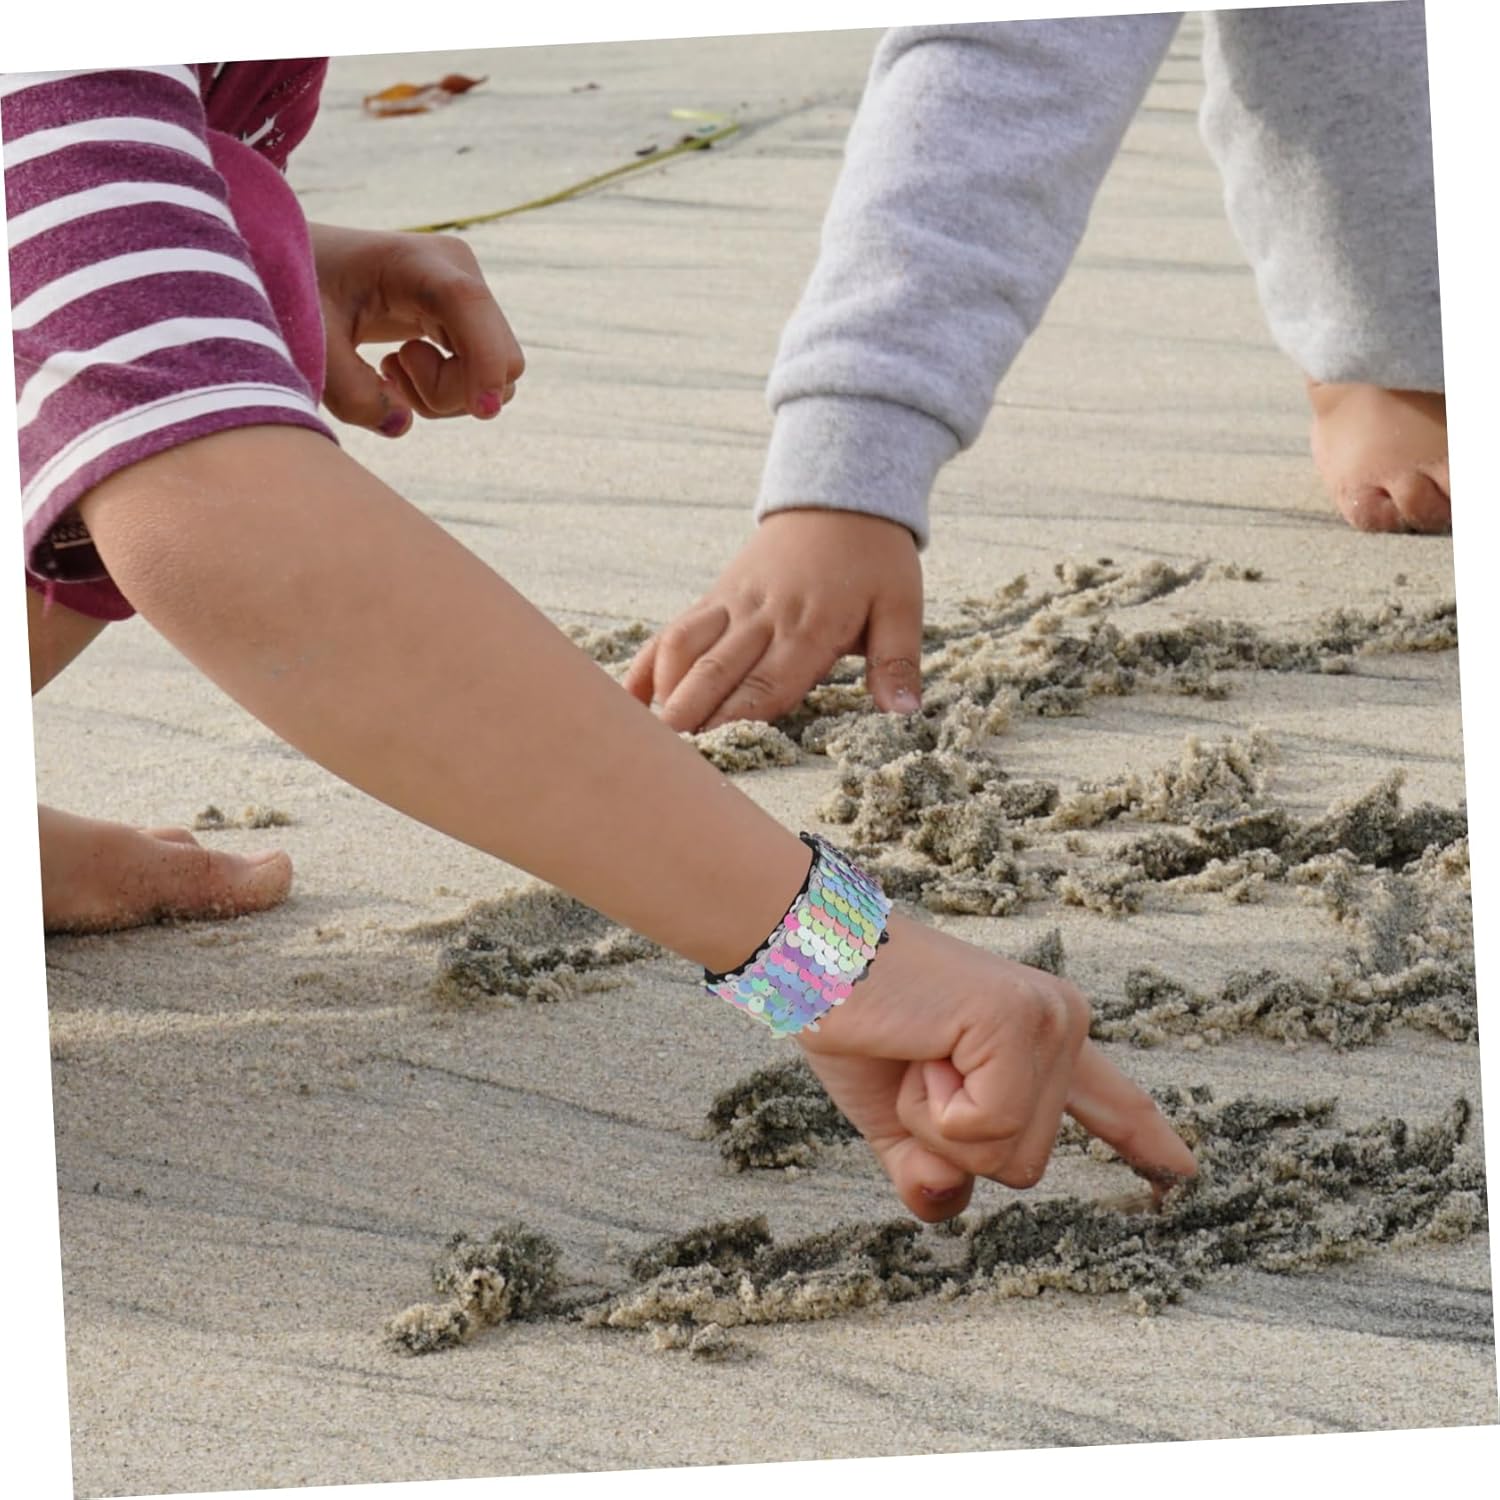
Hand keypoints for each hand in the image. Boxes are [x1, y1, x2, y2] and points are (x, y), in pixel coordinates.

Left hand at [309, 223, 524, 436]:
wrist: (303, 267)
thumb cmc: (299, 291)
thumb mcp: (312, 342)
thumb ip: (348, 390)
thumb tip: (401, 424)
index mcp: (417, 262)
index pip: (470, 307)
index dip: (483, 359)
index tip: (482, 412)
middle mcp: (459, 275)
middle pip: (499, 359)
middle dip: (451, 391)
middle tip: (386, 371)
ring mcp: (470, 300)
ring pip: (497, 377)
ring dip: (444, 396)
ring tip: (388, 368)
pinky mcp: (468, 323)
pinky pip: (482, 379)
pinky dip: (443, 393)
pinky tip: (398, 366)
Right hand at [623, 509, 924, 730]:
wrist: (840, 495)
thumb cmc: (875, 558)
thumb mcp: (903, 605)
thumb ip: (897, 661)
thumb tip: (903, 711)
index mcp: (810, 628)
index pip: (766, 685)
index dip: (734, 720)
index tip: (709, 755)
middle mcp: (763, 618)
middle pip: (715, 673)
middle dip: (687, 715)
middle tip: (661, 757)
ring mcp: (732, 605)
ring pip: (683, 647)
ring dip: (662, 690)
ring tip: (644, 735)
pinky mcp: (716, 597)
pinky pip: (674, 631)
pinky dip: (649, 665)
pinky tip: (629, 701)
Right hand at [796, 914, 1197, 1220]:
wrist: (808, 954)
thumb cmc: (853, 1019)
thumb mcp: (897, 1119)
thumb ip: (934, 1171)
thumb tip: (946, 1197)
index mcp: (1038, 1039)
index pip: (1107, 1101)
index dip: (1143, 1140)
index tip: (1181, 1174)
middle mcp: (1062, 1023)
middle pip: (1026, 1165)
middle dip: (950, 1141)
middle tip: (913, 1064)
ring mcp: (1048, 1019)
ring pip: (1008, 1154)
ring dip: (937, 1123)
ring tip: (915, 1049)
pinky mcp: (1018, 1020)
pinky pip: (987, 1126)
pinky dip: (934, 1109)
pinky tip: (919, 1048)